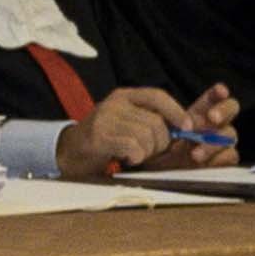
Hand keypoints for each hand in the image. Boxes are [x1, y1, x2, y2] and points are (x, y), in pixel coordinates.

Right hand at [58, 87, 218, 181]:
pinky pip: (132, 146)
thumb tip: (185, 128)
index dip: (176, 111)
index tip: (187, 127)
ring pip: (146, 135)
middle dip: (160, 142)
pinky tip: (128, 159)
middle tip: (150, 152)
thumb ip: (150, 121)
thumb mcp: (126, 122)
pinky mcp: (99, 137)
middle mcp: (114, 104)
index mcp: (123, 96)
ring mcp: (105, 119)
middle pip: (155, 121)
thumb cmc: (104, 141)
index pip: (157, 96)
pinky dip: (136, 156)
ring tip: (135, 155)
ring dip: (147, 152)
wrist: (67, 153)